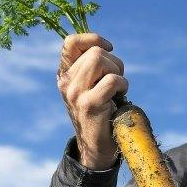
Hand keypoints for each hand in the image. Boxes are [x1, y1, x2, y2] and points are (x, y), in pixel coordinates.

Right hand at [57, 33, 126, 169]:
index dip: (93, 38)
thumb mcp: (89, 87)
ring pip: (100, 60)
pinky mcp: (89, 104)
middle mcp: (65, 82)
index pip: (71, 43)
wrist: (95, 147)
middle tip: (117, 79)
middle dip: (114, 62)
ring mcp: (75, 93)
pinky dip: (122, 84)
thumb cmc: (99, 113)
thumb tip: (104, 47)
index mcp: (64, 75)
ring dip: (118, 72)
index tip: (108, 48)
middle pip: (94, 51)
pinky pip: (111, 80)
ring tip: (118, 88)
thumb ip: (90, 68)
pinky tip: (120, 96)